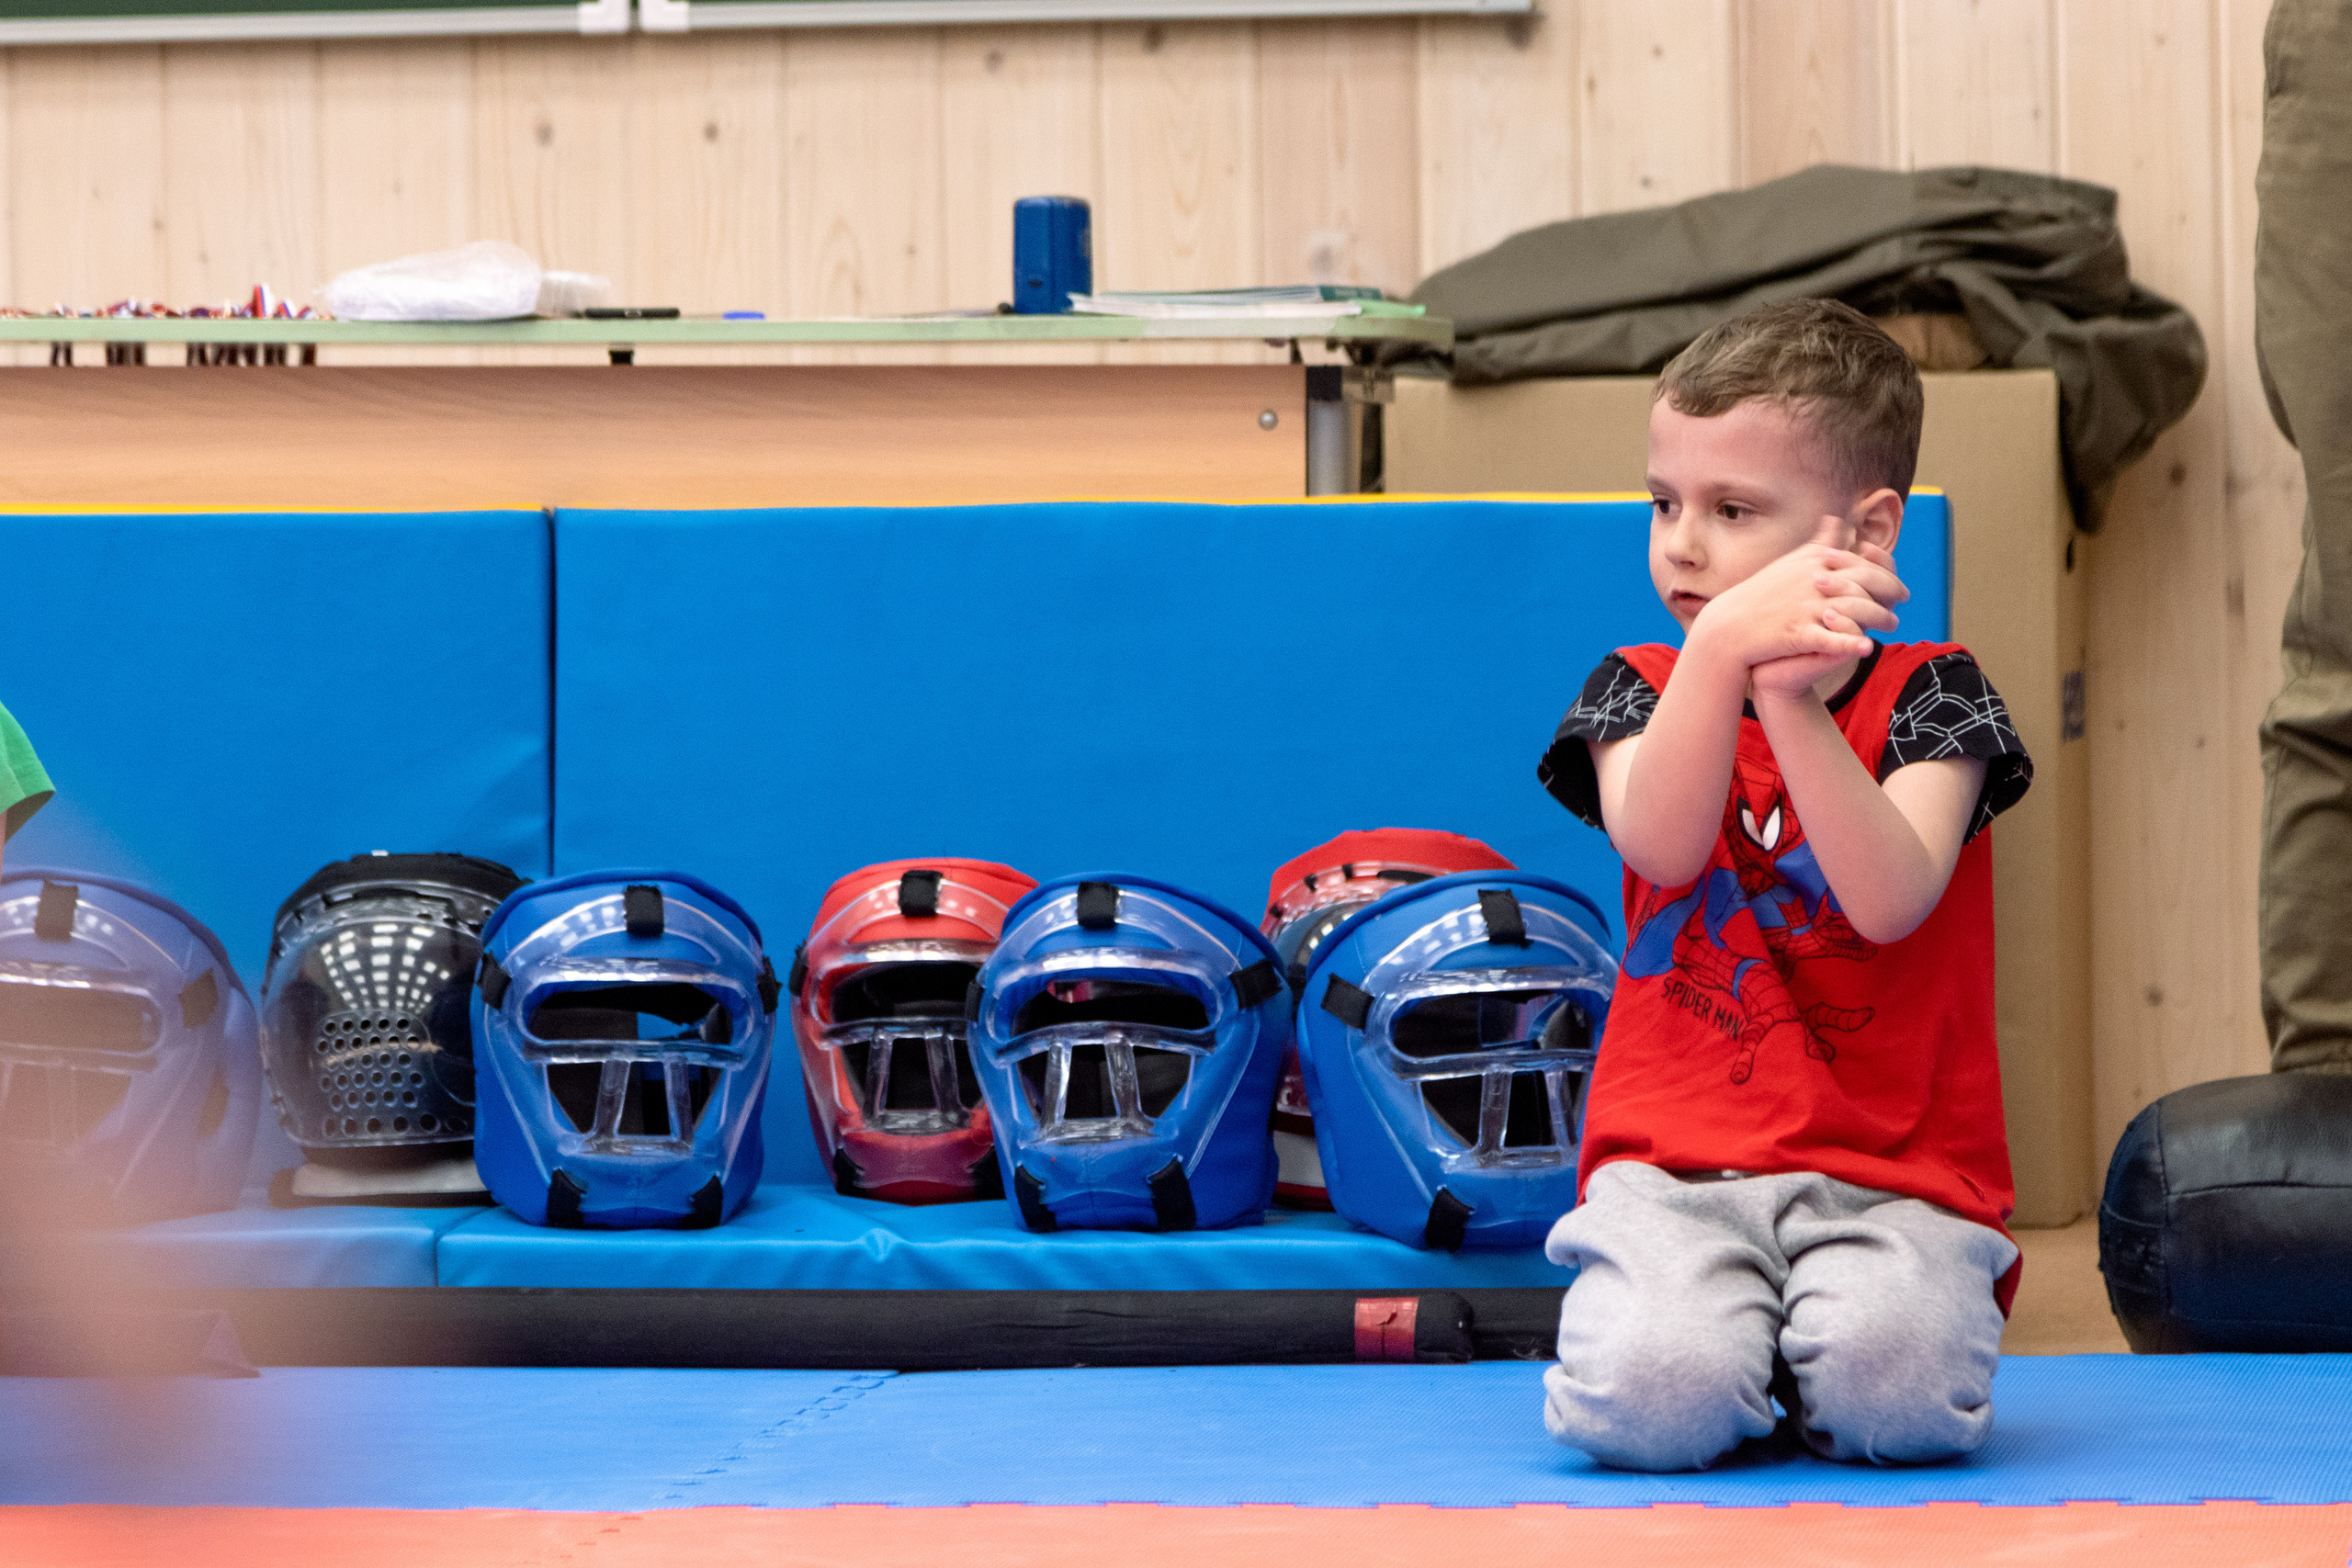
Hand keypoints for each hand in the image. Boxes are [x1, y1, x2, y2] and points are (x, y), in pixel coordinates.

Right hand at [1688, 516, 1906, 672]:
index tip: (1899, 585)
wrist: (1729, 627)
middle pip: (1863, 582)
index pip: (1860, 563)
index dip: (1885, 573)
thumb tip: (1838, 517)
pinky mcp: (1795, 633)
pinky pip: (1829, 639)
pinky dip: (1849, 644)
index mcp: (1812, 562)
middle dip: (1889, 591)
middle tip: (1903, 601)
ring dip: (1878, 618)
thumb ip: (1819, 542)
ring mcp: (1803, 607)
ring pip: (1853, 610)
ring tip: (1892, 627)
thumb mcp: (1791, 562)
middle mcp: (1811, 581)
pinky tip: (1866, 648)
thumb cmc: (1762, 594)